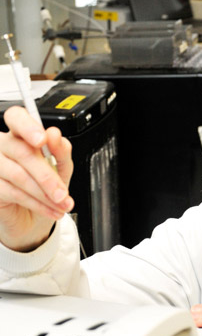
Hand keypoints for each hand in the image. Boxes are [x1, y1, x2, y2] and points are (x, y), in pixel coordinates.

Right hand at [0, 106, 73, 250]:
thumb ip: (61, 151)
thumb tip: (56, 136)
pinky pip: (14, 193)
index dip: (28, 126)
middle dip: (48, 176)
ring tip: (60, 204)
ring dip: (45, 194)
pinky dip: (37, 204)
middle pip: (23, 152)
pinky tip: (49, 209)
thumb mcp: (61, 168)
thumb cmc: (46, 188)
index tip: (43, 139)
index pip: (16, 118)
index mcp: (22, 135)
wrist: (34, 217)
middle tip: (62, 192)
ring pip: (19, 176)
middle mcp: (5, 146)